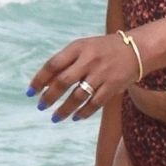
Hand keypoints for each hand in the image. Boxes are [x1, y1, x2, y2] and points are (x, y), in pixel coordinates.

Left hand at [26, 33, 140, 121]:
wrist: (135, 49)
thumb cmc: (102, 50)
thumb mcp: (82, 48)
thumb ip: (64, 62)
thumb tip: (43, 83)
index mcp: (78, 48)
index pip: (53, 64)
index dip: (39, 80)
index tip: (30, 92)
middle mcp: (89, 60)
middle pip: (63, 81)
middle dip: (49, 96)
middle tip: (41, 107)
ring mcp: (101, 73)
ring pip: (78, 96)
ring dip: (64, 109)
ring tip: (54, 117)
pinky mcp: (113, 85)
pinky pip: (95, 103)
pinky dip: (83, 112)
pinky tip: (75, 117)